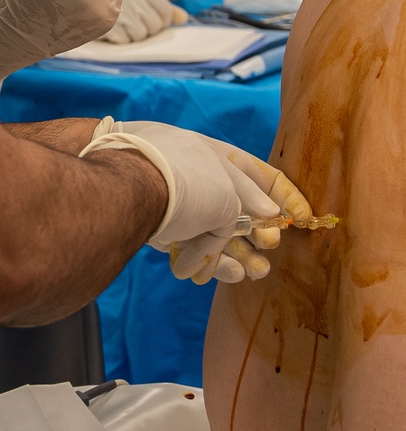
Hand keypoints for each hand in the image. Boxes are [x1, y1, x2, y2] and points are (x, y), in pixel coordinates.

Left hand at [80, 119, 312, 283]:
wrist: (124, 186)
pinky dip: (213, 259)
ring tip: (257, 272)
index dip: (285, 196)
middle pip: (239, 206)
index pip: (261, 174)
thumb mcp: (228, 191)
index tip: (306, 220)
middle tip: (270, 249)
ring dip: (241, 252)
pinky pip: (195, 243)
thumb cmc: (183, 180)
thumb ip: (249, 204)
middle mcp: (200, 175)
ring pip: (218, 230)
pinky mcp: (161, 226)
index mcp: (218, 156)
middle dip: (260, 231)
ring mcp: (179, 201)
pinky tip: (230, 274)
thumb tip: (269, 213)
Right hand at [100, 0, 187, 43]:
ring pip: (141, 35)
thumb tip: (184, 19)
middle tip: (131, 21)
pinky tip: (113, 29)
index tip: (146, 17)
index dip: (160, 21)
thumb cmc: (119, 5)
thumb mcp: (142, 0)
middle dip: (146, 28)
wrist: (84, 2)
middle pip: (155, 26)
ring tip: (121, 25)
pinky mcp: (109, 25)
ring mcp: (121, 11)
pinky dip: (120, 39)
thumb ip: (165, 9)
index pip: (166, 13)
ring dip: (132, 34)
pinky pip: (125, 40)